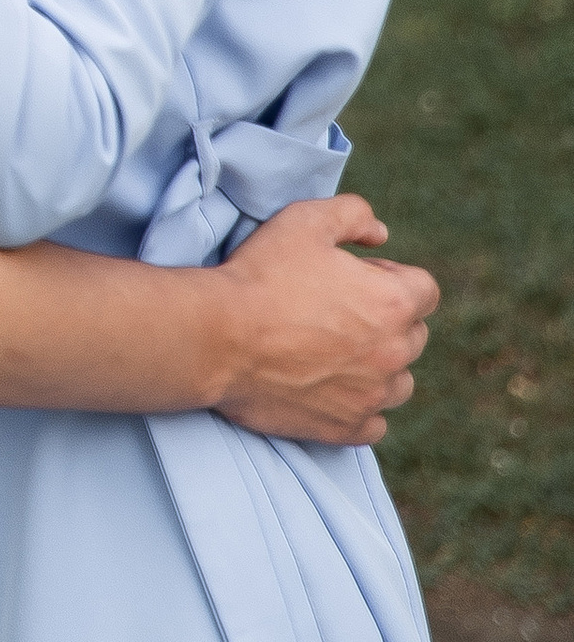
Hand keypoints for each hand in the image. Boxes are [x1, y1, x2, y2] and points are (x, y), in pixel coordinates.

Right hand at [208, 194, 435, 445]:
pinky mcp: (344, 427)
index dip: (391, 278)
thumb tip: (380, 234)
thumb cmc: (260, 275)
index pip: (425, 290)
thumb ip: (354, 214)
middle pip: (414, 336)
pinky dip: (361, 409)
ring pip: (399, 383)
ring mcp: (371, 396)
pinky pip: (375, 425)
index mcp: (393, 302)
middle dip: (386, 321)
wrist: (217, 337)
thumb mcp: (305, 220)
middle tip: (336, 311)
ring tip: (335, 353)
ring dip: (380, 367)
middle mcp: (393, 353)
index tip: (355, 278)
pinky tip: (332, 390)